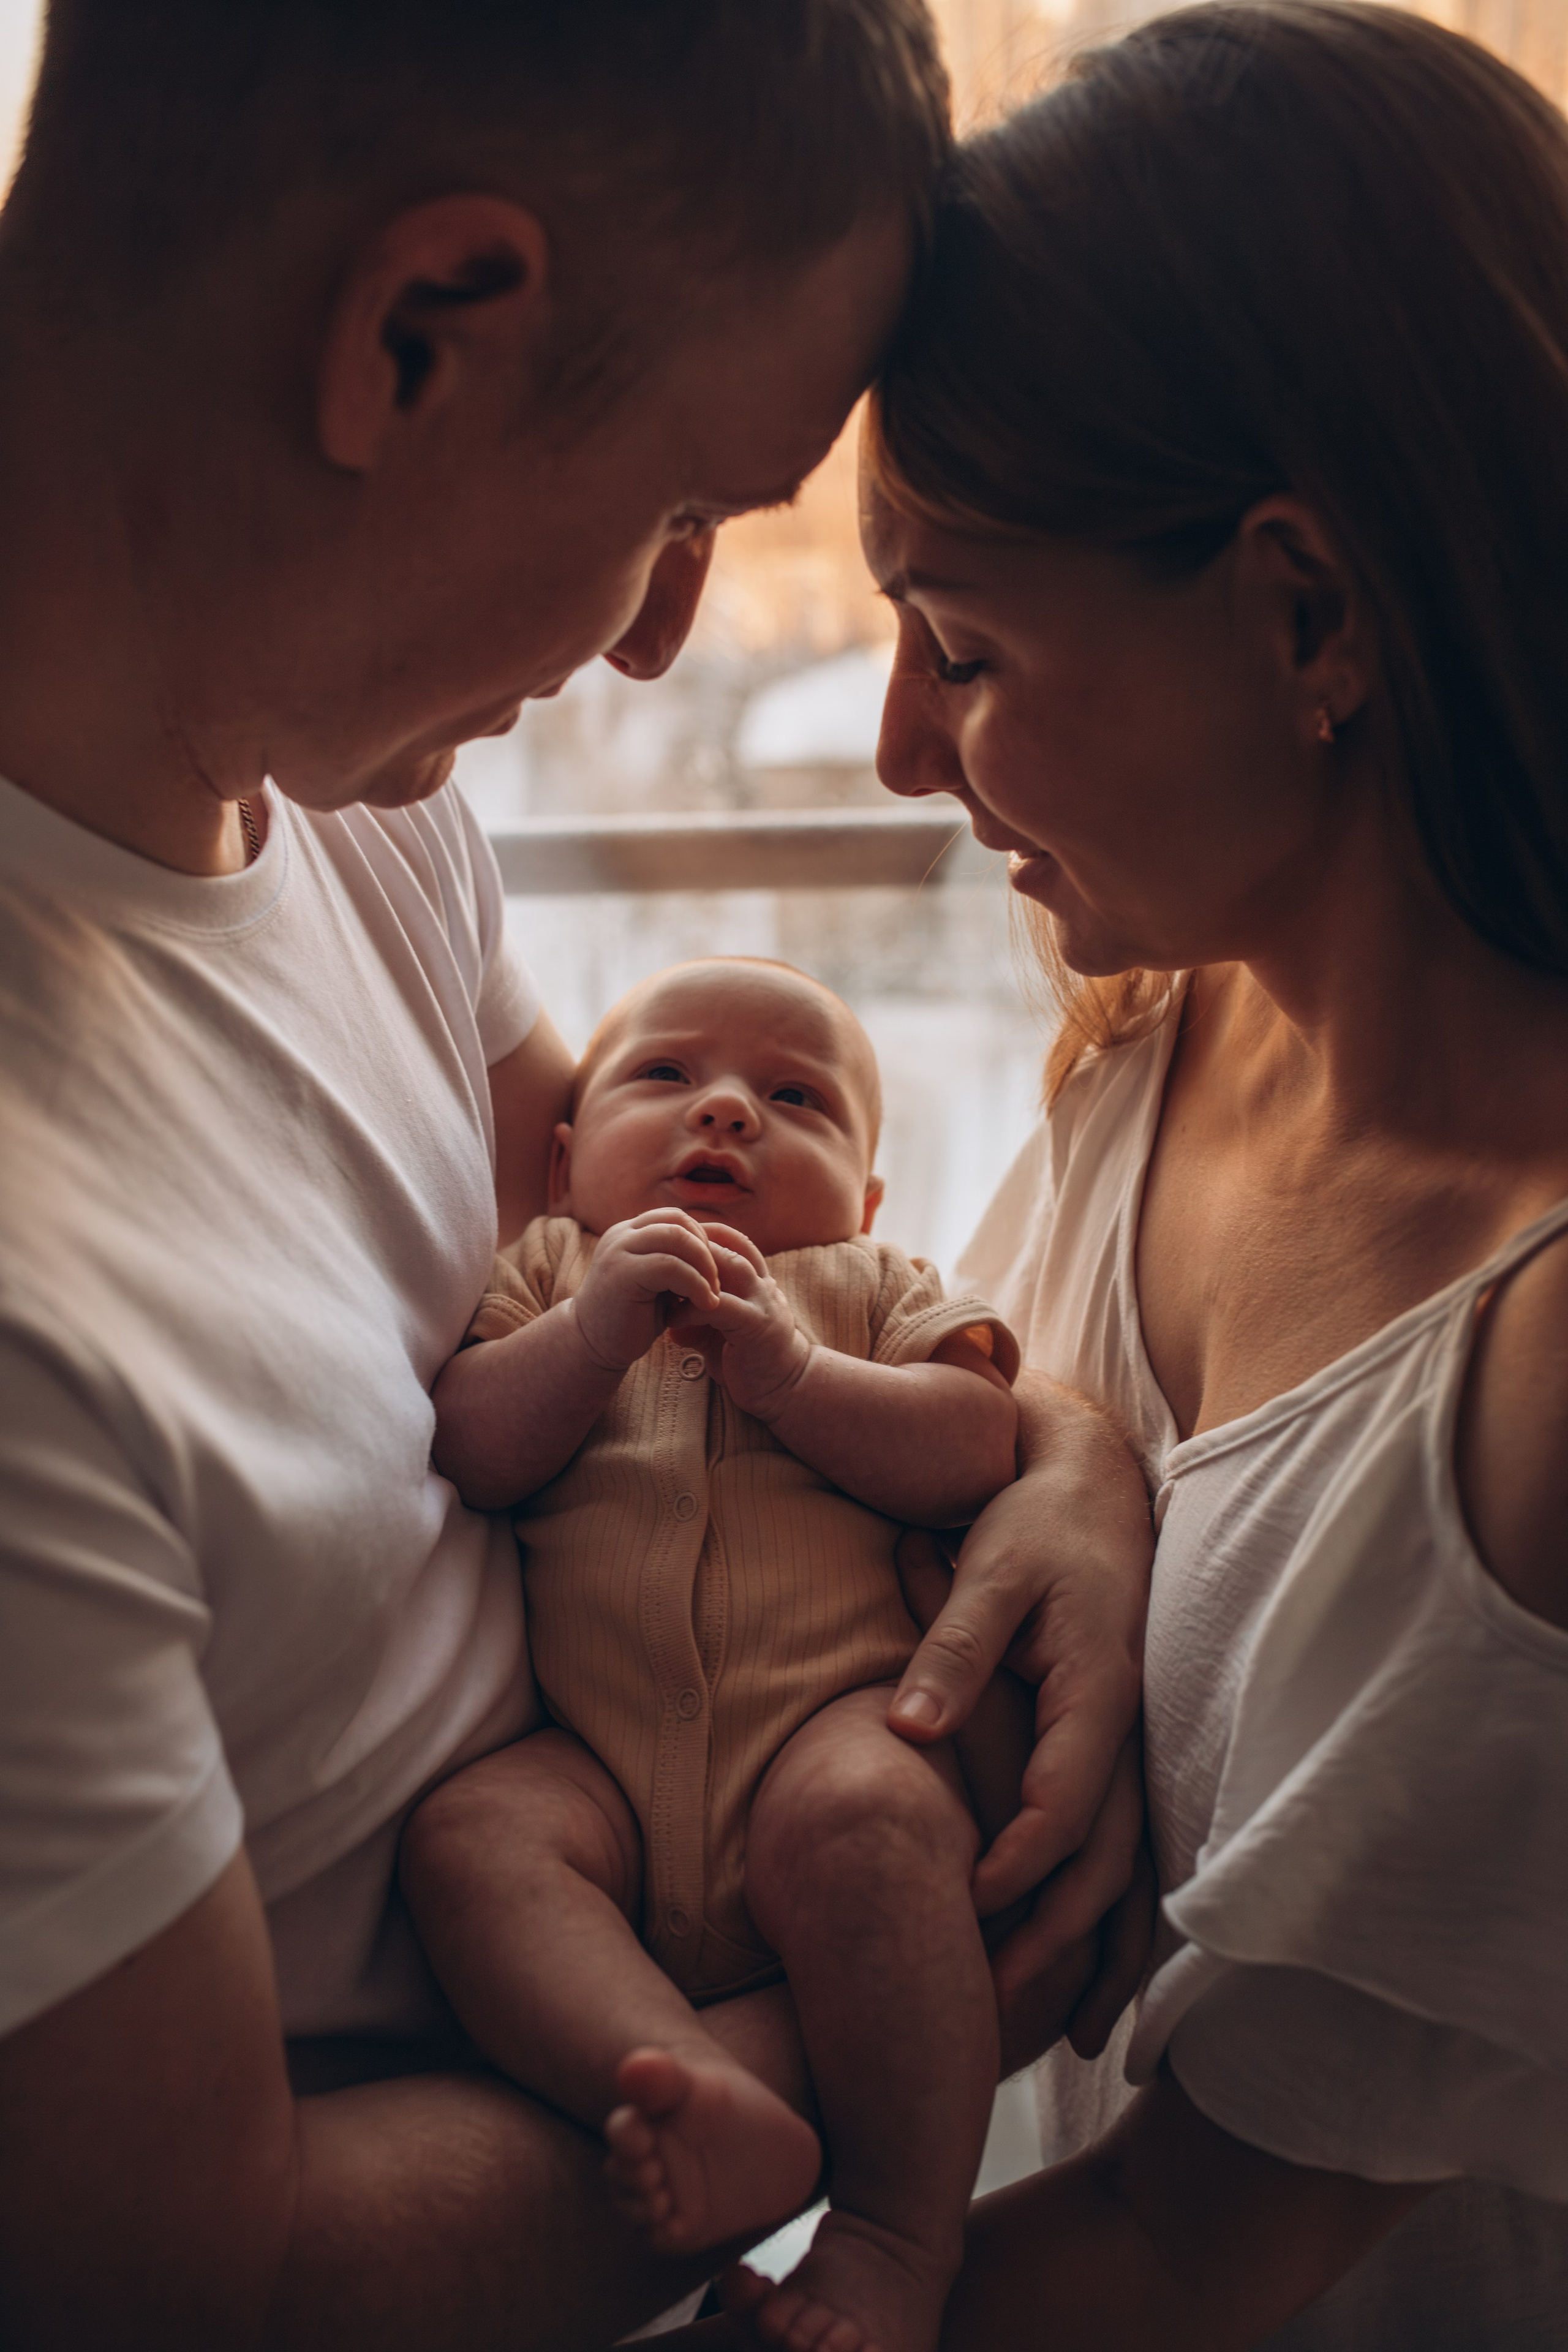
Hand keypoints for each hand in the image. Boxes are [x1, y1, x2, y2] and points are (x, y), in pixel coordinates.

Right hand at [571, 1209, 724, 1372]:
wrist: (591, 1347)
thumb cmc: (630, 1319)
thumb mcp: (657, 1283)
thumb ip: (676, 1262)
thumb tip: (717, 1251)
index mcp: (629, 1233)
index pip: (675, 1217)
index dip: (701, 1240)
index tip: (712, 1272)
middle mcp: (621, 1235)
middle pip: (679, 1221)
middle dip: (707, 1251)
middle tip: (717, 1284)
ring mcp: (618, 1251)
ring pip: (677, 1238)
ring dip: (705, 1266)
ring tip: (712, 1295)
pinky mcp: (621, 1273)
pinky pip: (671, 1266)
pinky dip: (696, 1284)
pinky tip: (704, 1305)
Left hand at [666, 1226, 813, 1420]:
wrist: (784, 1390)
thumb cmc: (748, 1360)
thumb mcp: (720, 1334)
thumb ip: (699, 1319)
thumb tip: (668, 1319)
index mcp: (756, 1281)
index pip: (732, 1240)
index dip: (702, 1234)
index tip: (669, 1242)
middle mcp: (762, 1285)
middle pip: (729, 1244)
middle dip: (692, 1246)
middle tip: (658, 1255)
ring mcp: (762, 1303)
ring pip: (729, 1266)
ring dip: (693, 1270)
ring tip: (662, 1282)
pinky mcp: (757, 1326)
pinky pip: (720, 1307)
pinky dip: (692, 1309)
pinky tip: (671, 1320)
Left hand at [889, 1377, 1154, 2062]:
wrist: (1094, 1484)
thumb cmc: (1035, 1526)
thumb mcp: (990, 1573)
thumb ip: (951, 1648)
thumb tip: (909, 1731)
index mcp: (1100, 1690)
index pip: (1063, 1805)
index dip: (1016, 1866)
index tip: (963, 1910)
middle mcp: (1133, 1727)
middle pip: (1108, 1858)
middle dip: (1058, 1936)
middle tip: (995, 1998)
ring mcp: (1142, 1740)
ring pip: (1134, 1865)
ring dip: (1102, 1946)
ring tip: (1065, 2031)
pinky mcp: (1131, 1743)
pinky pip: (1135, 1844)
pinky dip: (1120, 1913)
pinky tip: (1097, 1974)